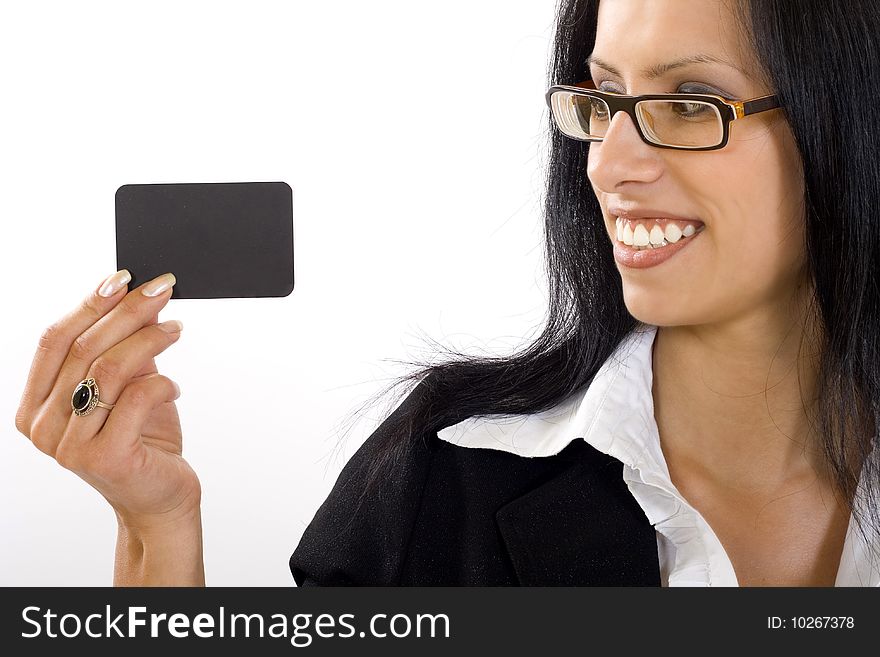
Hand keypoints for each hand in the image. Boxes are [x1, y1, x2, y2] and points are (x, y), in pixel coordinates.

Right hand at [15, 270, 199, 529]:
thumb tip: (138, 298)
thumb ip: (123, 348)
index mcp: (35, 406)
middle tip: (162, 290)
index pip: (54, 341)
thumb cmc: (141, 441)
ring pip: (109, 369)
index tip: (122, 279)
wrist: (159, 496)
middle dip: (127, 312)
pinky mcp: (105, 457)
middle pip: (83, 349)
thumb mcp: (127, 387)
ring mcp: (69, 446)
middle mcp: (42, 427)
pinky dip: (162, 382)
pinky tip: (174, 387)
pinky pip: (135, 398)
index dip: (88, 304)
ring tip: (176, 330)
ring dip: (149, 340)